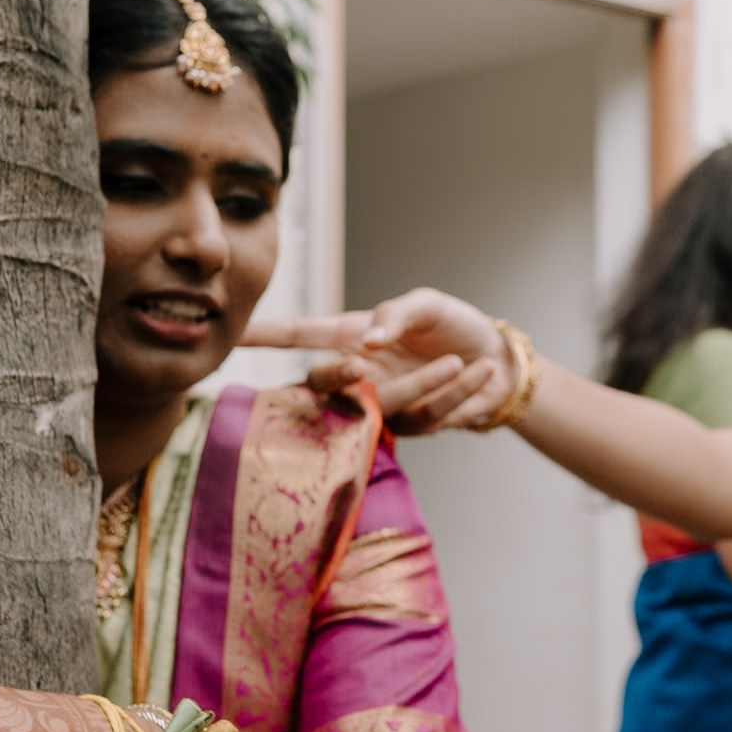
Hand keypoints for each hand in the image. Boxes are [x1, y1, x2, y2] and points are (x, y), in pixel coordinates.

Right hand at [243, 288, 515, 433]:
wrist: (498, 361)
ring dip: (423, 384)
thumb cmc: (453, 324)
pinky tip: (479, 370)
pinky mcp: (413, 426)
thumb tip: (366, 341)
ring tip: (458, 361)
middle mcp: (360, 373)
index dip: (266, 336)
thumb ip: (395, 314)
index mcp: (354, 334)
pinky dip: (456, 393)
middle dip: (333, 377)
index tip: (233, 335)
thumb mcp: (427, 305)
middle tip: (357, 365)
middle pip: (322, 384)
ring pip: (380, 405)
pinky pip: (426, 416)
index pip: (301, 334)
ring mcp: (382, 404)